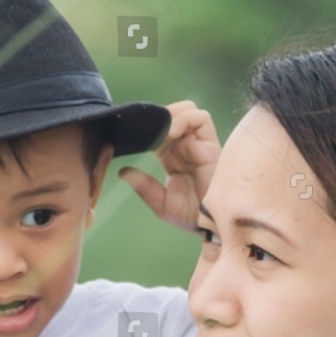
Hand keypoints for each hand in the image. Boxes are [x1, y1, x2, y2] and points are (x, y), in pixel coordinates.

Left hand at [118, 101, 219, 230]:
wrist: (212, 226)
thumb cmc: (192, 218)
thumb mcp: (161, 204)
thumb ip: (144, 187)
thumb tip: (123, 171)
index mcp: (173, 158)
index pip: (158, 131)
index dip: (146, 129)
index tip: (131, 135)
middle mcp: (187, 147)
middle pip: (172, 115)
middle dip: (157, 117)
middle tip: (144, 129)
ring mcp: (200, 145)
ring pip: (187, 111)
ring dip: (170, 115)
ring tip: (159, 131)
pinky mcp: (211, 145)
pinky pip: (200, 118)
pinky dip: (183, 119)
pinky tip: (171, 133)